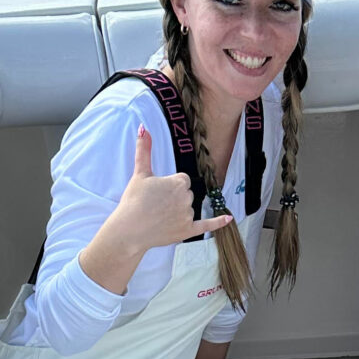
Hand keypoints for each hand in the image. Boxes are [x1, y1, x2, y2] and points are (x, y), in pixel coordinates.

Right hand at [113, 126, 235, 252]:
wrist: (130, 230)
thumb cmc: (134, 200)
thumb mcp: (140, 172)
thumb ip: (144, 149)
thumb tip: (143, 127)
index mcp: (179, 182)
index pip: (182, 180)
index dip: (170, 185)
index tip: (158, 191)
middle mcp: (187, 198)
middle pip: (186, 193)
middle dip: (174, 198)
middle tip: (156, 204)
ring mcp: (188, 215)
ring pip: (189, 208)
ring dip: (178, 211)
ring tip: (159, 216)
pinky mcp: (188, 231)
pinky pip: (207, 225)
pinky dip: (218, 222)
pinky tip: (228, 218)